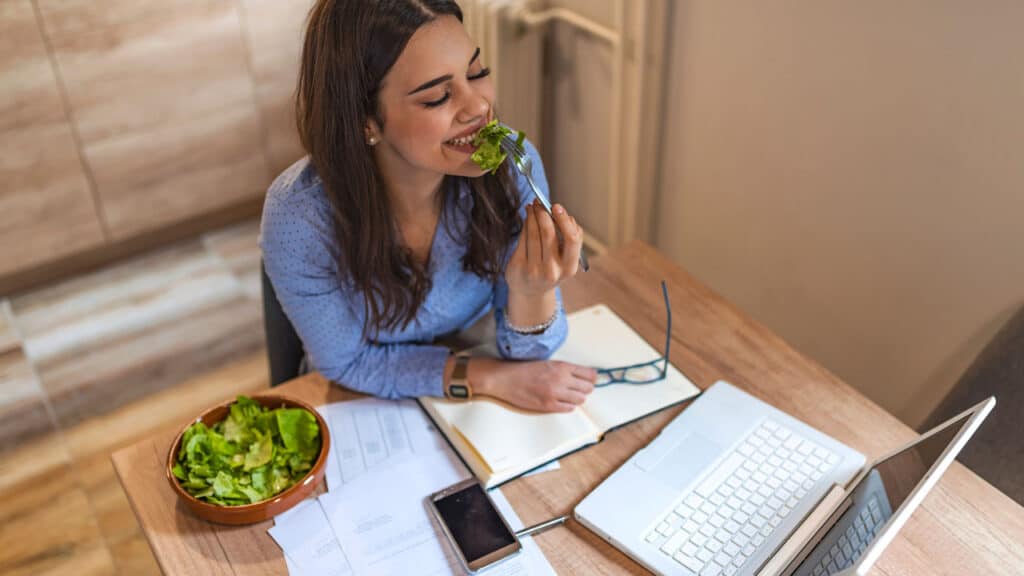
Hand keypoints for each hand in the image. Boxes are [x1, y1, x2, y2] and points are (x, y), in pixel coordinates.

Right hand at [470, 358, 597, 412]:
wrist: (505, 378)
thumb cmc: (524, 369)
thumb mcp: (547, 363)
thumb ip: (564, 369)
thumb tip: (581, 376)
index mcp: (562, 366)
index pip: (589, 374)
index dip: (592, 378)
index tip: (589, 380)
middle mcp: (561, 379)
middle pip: (588, 388)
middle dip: (585, 389)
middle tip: (577, 389)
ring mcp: (555, 393)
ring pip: (580, 400)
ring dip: (576, 398)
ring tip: (567, 396)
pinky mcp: (548, 405)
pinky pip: (568, 409)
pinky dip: (567, 406)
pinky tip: (560, 402)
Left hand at [505, 201, 583, 298]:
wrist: (530, 293)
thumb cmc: (550, 269)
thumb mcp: (565, 260)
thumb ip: (567, 240)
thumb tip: (563, 214)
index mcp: (569, 268)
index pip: (572, 239)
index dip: (564, 220)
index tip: (556, 207)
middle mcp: (552, 271)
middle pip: (549, 234)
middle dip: (544, 214)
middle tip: (540, 202)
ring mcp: (534, 270)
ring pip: (533, 234)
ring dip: (532, 216)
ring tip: (532, 206)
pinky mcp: (519, 267)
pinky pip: (522, 240)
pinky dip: (525, 225)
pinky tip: (527, 218)